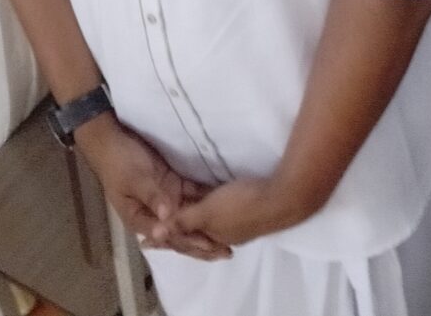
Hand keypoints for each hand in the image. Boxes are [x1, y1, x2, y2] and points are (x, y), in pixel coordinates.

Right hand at [76, 117, 228, 261]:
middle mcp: (156, 214)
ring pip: (189, 217)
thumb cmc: (118, 162)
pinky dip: (206, 202)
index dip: (189, 242)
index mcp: (141, 219)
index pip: (169, 236)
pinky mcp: (172, 183)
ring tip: (230, 237)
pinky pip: (192, 196)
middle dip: (203, 242)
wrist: (111, 138)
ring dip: (207, 226)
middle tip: (227, 252)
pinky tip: (224, 206)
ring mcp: (165, 199)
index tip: (209, 246)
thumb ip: (152, 197)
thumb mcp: (134, 179)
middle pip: (181, 232)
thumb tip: (169, 218)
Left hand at [169, 176, 310, 249]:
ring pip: (207, 217)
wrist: (282, 197)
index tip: (148, 231)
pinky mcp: (245, 205)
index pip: (183, 238)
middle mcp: (224, 235)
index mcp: (213, 239)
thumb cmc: (240, 205)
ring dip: (193, 211)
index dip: (165, 232)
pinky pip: (219, 206)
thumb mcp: (207, 213)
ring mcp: (237, 221)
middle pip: (195, 229)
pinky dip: (208, 201)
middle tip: (159, 216)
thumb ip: (183, 221)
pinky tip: (204, 191)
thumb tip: (155, 234)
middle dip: (178, 224)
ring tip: (177, 201)